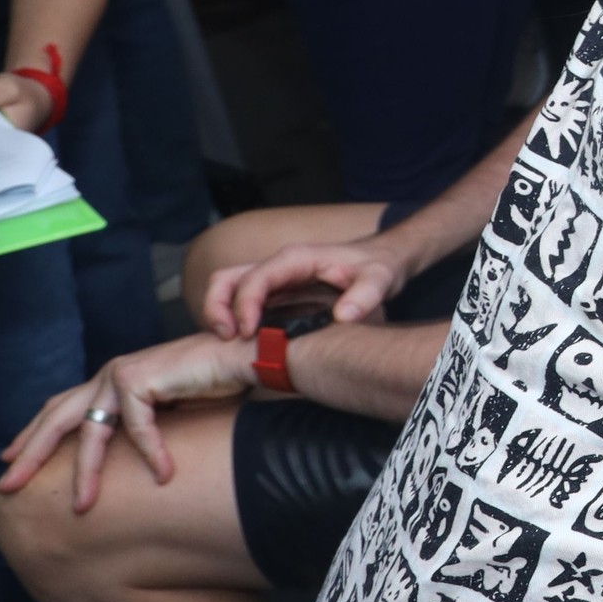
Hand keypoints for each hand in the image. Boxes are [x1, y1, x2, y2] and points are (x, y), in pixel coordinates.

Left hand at [0, 332, 256, 508]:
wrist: (249, 355)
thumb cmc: (219, 383)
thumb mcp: (170, 410)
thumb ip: (142, 425)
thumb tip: (125, 462)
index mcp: (113, 380)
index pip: (61, 407)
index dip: (34, 433)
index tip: (11, 459)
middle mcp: (110, 374)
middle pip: (56, 417)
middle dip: (30, 453)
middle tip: (5, 485)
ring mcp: (121, 374)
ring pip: (91, 431)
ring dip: (86, 472)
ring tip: (82, 506)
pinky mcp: (139, 377)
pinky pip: (137, 427)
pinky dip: (152, 454)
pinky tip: (164, 475)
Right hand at [203, 235, 409, 335]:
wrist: (385, 259)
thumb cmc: (380, 266)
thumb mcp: (380, 279)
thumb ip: (366, 295)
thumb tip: (344, 316)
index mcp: (295, 259)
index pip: (255, 279)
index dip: (244, 305)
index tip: (247, 334)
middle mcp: (279, 265)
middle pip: (226, 279)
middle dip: (217, 307)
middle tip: (227, 339)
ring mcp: (275, 278)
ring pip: (228, 288)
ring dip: (220, 313)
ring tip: (229, 342)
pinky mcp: (277, 292)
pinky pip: (242, 300)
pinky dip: (234, 318)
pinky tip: (245, 342)